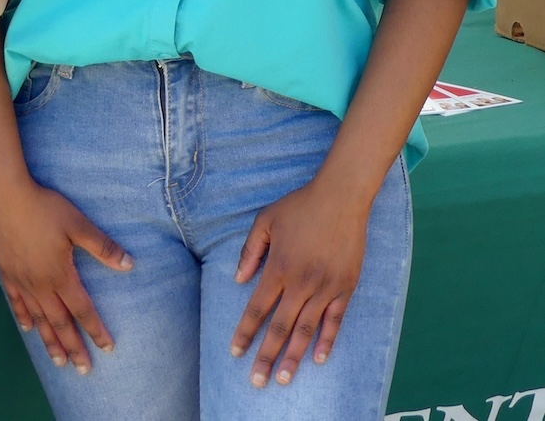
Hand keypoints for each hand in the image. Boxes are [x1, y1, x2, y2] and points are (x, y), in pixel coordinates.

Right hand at [0, 180, 132, 374]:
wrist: (4, 196)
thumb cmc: (44, 207)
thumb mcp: (77, 224)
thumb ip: (102, 246)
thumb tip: (129, 265)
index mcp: (60, 275)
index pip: (82, 310)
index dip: (96, 330)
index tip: (107, 348)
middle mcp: (40, 285)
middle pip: (60, 323)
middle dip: (74, 348)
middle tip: (84, 370)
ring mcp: (21, 281)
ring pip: (38, 319)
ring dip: (50, 342)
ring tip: (59, 362)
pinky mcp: (6, 273)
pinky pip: (16, 302)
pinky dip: (24, 317)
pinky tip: (28, 328)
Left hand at [230, 178, 369, 387]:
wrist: (340, 198)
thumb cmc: (299, 206)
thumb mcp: (265, 220)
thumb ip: (250, 251)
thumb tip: (237, 280)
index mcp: (278, 267)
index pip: (257, 308)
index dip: (245, 332)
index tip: (235, 352)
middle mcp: (301, 283)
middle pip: (280, 328)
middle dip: (266, 356)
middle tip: (256, 382)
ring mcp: (325, 287)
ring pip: (306, 330)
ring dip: (294, 357)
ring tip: (283, 379)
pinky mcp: (345, 287)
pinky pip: (334, 320)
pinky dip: (326, 341)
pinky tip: (317, 359)